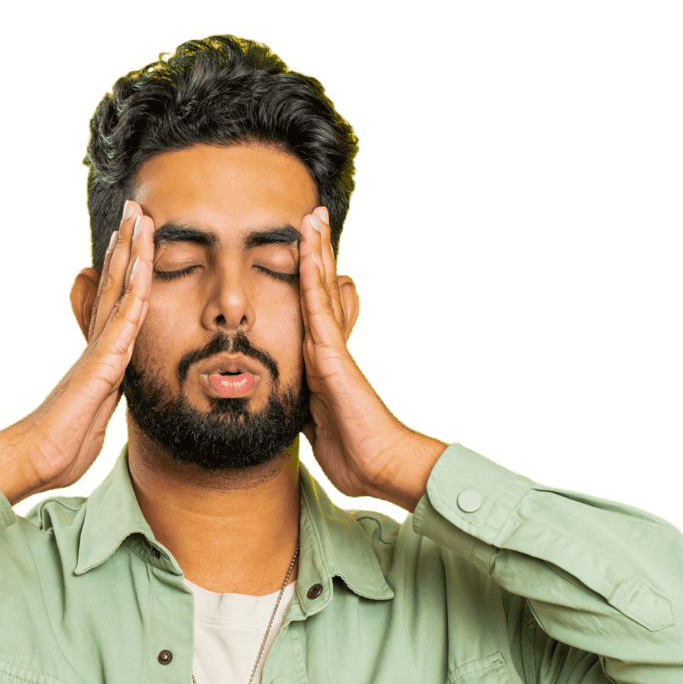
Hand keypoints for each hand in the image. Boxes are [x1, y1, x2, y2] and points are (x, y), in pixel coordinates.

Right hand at [0, 202, 153, 504]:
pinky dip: (134, 289)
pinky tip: (142, 263)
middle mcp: (98, 343)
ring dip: (131, 252)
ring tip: (138, 217)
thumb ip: (104, 391)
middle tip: (135, 208)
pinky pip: (123, 320)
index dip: (125, 268)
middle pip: (115, 283)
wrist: (37, 457)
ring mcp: (100, 349)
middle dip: (127, 245)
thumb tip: (110, 381)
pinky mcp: (102, 363)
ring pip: (121, 291)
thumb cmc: (62, 443)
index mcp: (100, 353)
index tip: (133, 237)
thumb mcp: (94, 412)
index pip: (116, 301)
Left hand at [297, 206, 446, 513]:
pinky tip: (306, 251)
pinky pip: (318, 310)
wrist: (380, 466)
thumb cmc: (355, 455)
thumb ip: (310, 408)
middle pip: (322, 291)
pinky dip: (311, 279)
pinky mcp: (333, 356)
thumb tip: (302, 407)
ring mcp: (334, 349)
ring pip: (320, 291)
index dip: (311, 282)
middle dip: (317, 254)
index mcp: (325, 365)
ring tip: (312, 217)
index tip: (305, 253)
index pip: (316, 314)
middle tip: (313, 218)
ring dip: (315, 252)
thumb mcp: (320, 428)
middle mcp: (331, 350)